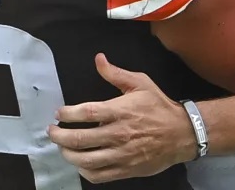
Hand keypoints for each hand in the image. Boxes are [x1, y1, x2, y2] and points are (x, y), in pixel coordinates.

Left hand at [47, 54, 196, 182]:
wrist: (182, 133)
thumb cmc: (158, 106)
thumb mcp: (140, 83)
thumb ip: (116, 73)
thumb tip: (98, 59)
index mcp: (121, 111)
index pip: (87, 113)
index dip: (68, 113)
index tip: (59, 112)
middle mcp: (119, 134)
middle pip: (81, 139)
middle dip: (60, 136)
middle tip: (52, 131)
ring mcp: (122, 154)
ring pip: (86, 160)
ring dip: (68, 154)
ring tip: (62, 147)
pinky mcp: (126, 169)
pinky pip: (98, 175)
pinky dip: (84, 171)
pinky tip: (80, 162)